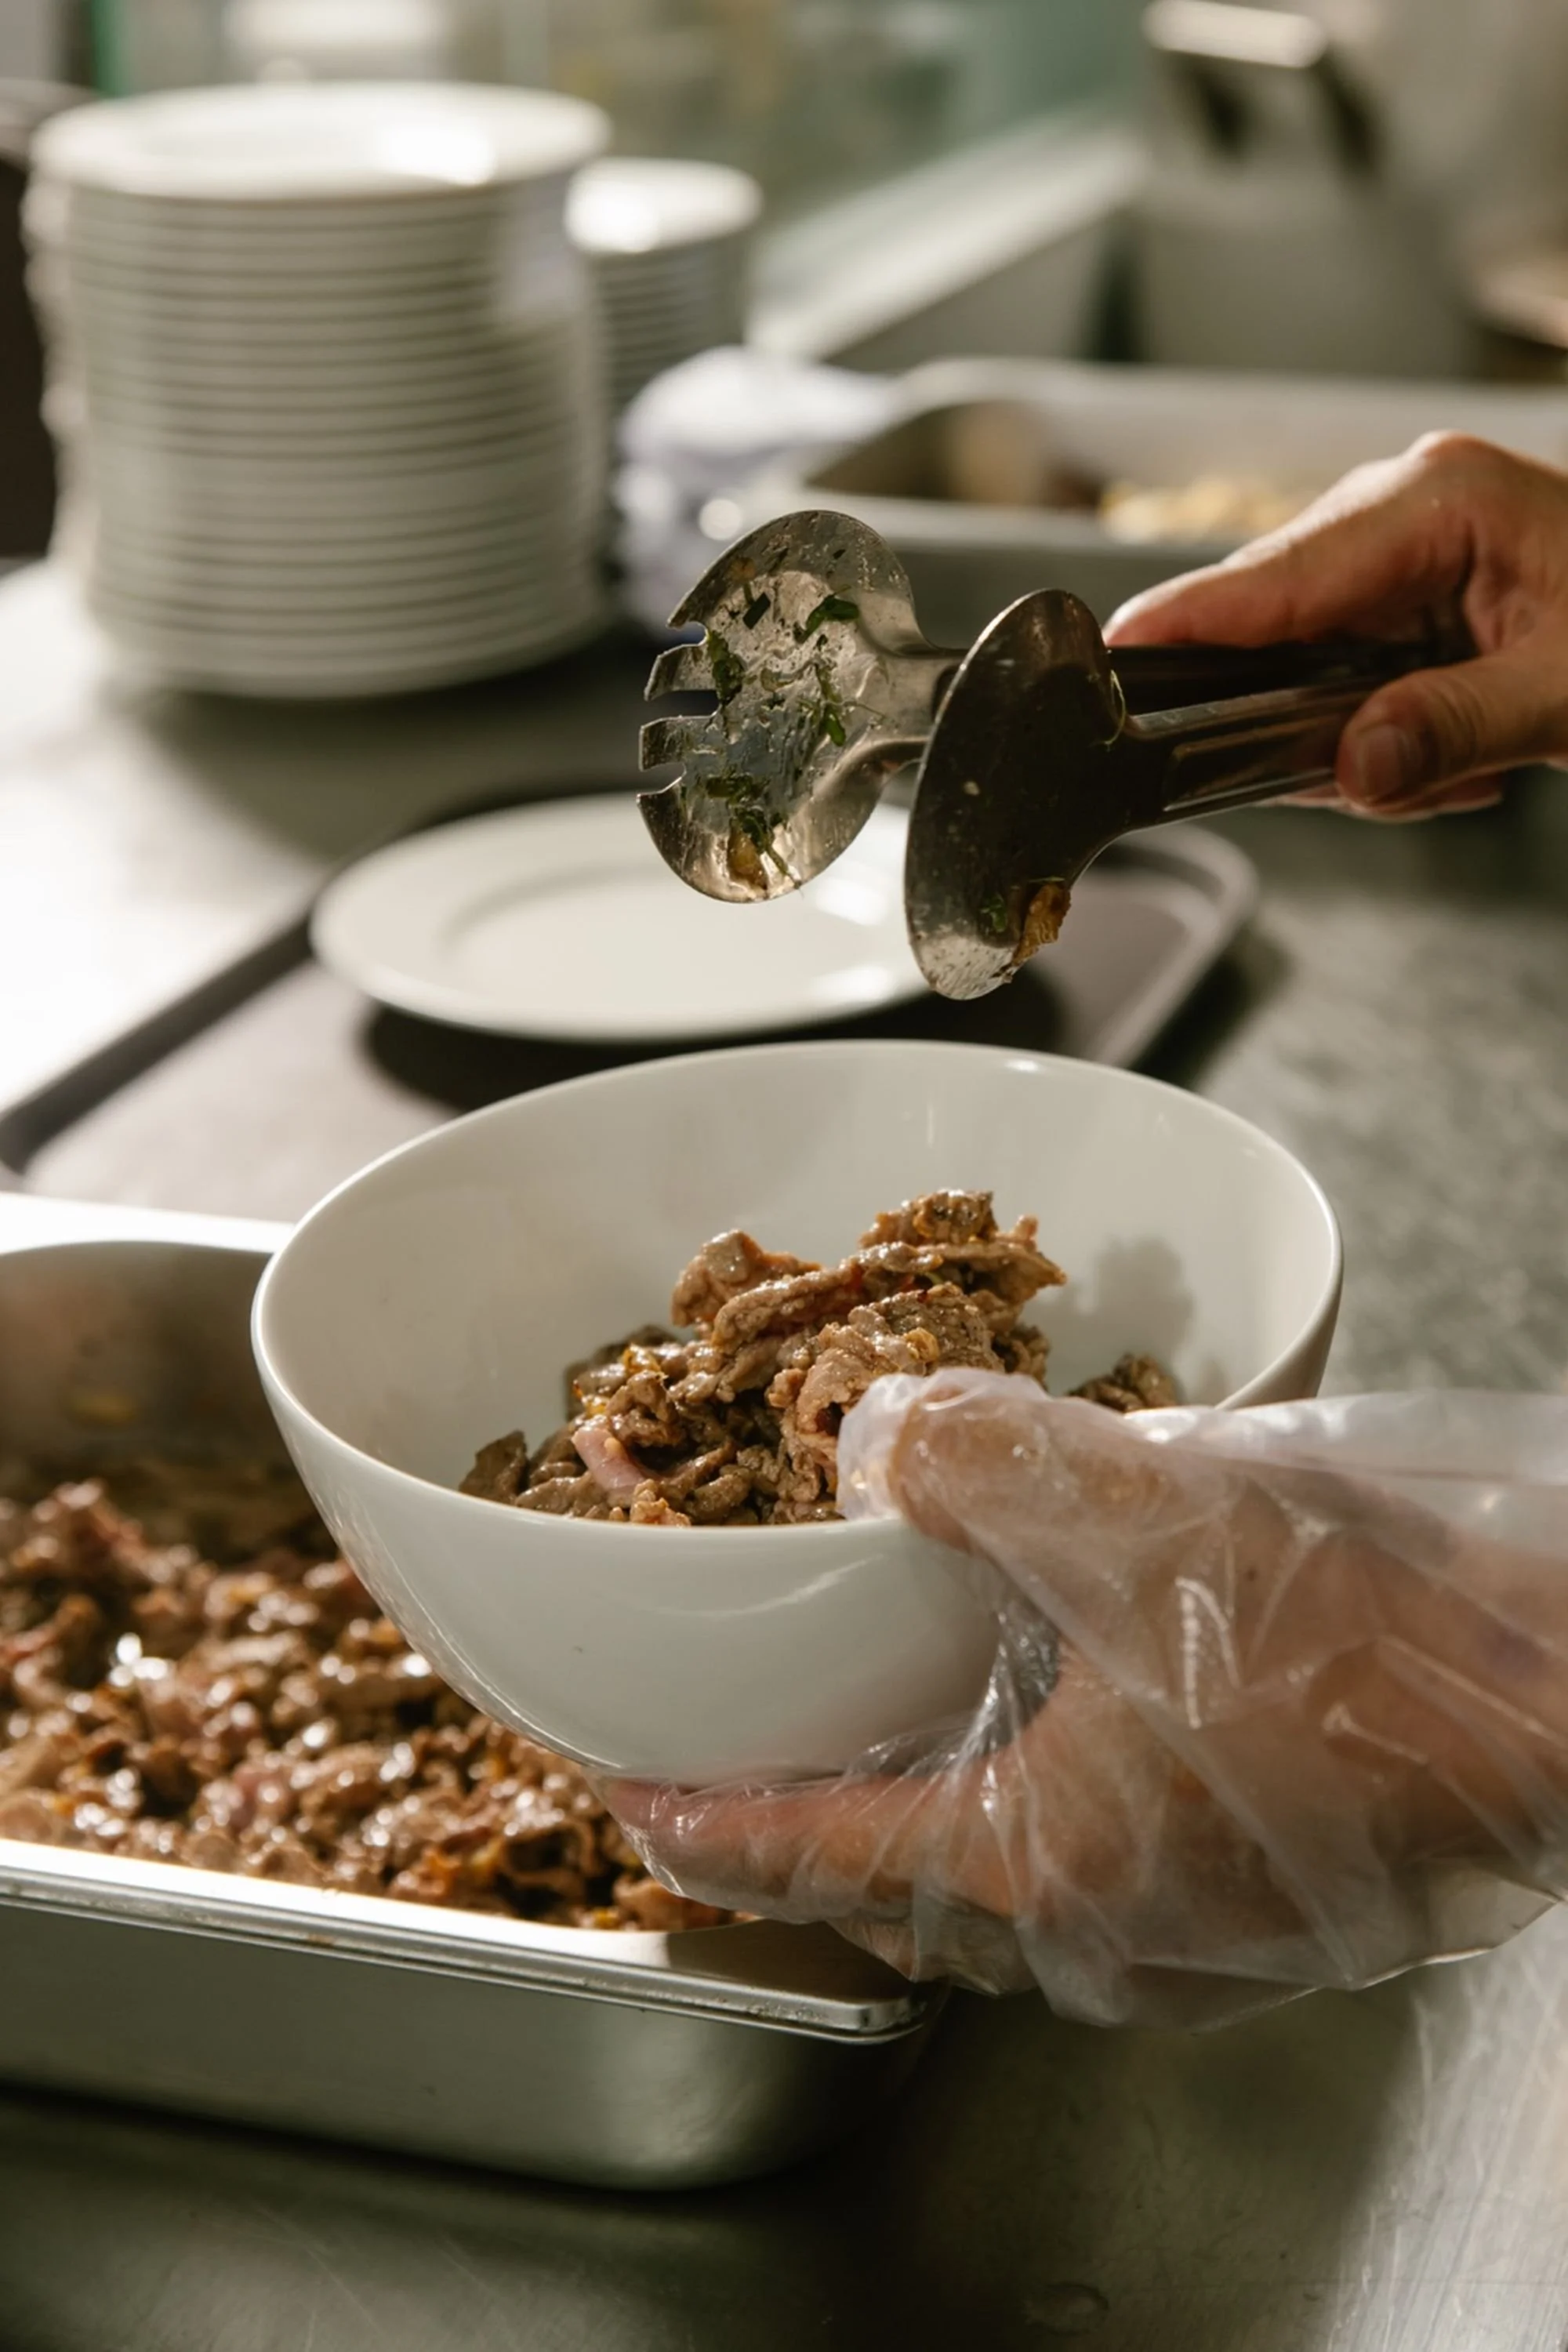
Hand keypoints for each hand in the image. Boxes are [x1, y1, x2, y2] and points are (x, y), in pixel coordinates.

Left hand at [609, 1373, 1567, 2027]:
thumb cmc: (1385, 1647)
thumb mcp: (1151, 1515)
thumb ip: (984, 1464)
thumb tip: (879, 1442)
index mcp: (1040, 1869)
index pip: (806, 1858)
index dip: (691, 1822)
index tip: (616, 1793)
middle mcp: (1103, 1936)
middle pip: (894, 1891)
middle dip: (803, 1820)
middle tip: (734, 1746)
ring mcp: (1191, 1936)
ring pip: (999, 1885)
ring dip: (921, 1804)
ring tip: (871, 1715)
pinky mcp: (1265, 1899)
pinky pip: (1096, 1861)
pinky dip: (1030, 1792)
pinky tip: (1043, 1702)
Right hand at [1107, 433, 1567, 820]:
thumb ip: (1455, 727)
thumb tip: (1356, 764)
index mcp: (1437, 498)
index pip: (1277, 573)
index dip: (1189, 623)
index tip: (1109, 654)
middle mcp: (1408, 510)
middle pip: (1274, 624)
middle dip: (1308, 722)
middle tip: (1384, 781)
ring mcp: (1406, 555)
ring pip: (1305, 669)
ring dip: (1365, 742)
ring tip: (1465, 765)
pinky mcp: (1412, 601)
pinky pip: (1345, 683)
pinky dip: (1390, 741)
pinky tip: (1464, 755)